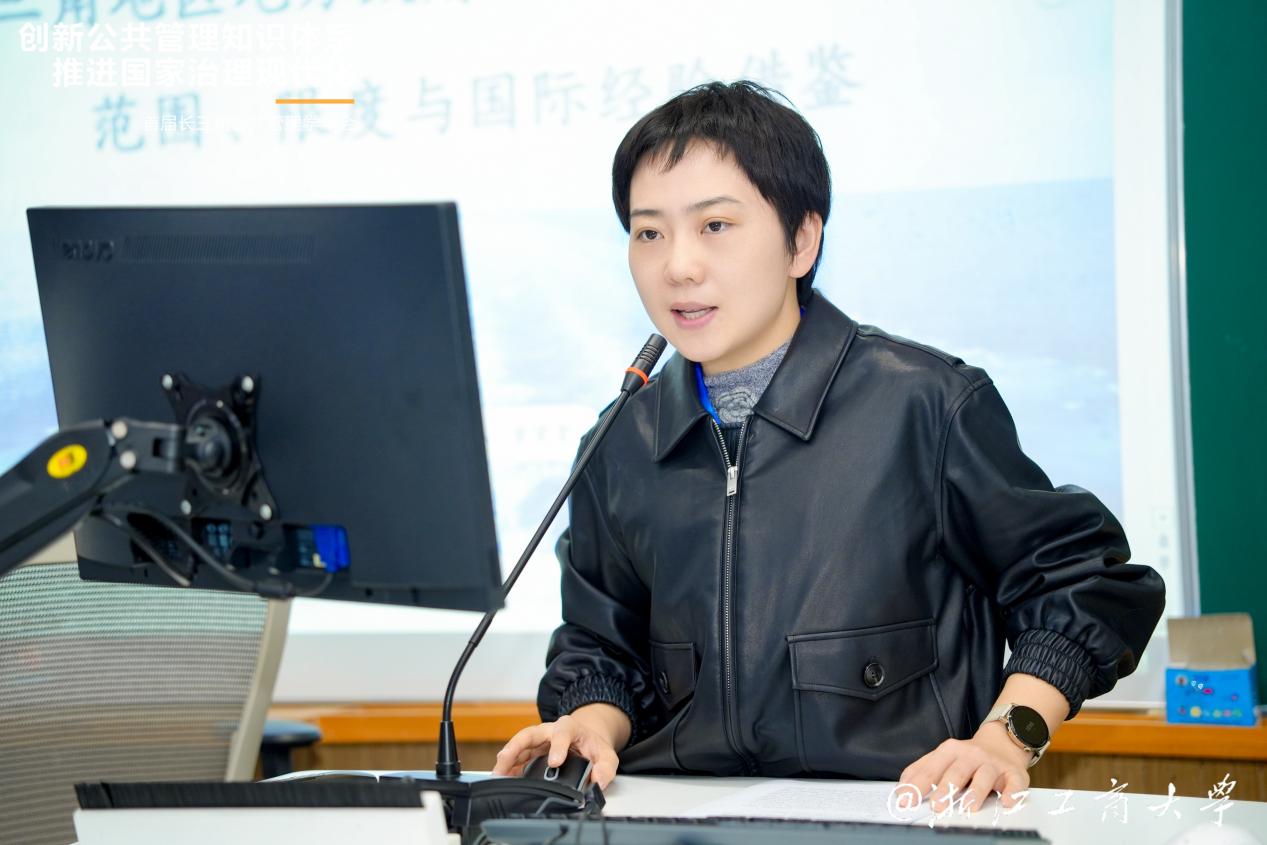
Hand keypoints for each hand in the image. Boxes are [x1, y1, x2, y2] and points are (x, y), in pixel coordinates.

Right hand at [490, 703, 630, 789]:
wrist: (587, 741)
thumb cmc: (593, 746)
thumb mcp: (607, 754)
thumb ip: (606, 767)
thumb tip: (598, 780)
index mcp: (569, 728)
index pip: (561, 733)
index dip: (557, 746)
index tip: (554, 762)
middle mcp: (549, 731)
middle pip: (529, 734)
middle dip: (515, 747)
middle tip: (504, 761)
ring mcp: (538, 742)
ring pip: (518, 746)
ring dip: (506, 759)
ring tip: (497, 774)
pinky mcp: (532, 753)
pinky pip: (518, 759)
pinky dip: (509, 769)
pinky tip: (503, 779)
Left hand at [897, 722, 1032, 813]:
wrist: (1002, 742)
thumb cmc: (967, 757)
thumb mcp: (943, 758)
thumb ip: (922, 770)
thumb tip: (902, 790)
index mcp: (949, 751)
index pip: (930, 768)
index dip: (918, 785)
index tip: (906, 800)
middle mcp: (970, 755)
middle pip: (956, 772)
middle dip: (945, 789)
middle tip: (936, 806)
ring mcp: (992, 763)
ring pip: (983, 776)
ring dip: (976, 792)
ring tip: (968, 807)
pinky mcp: (1013, 773)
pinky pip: (1014, 783)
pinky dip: (1011, 792)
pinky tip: (1006, 802)